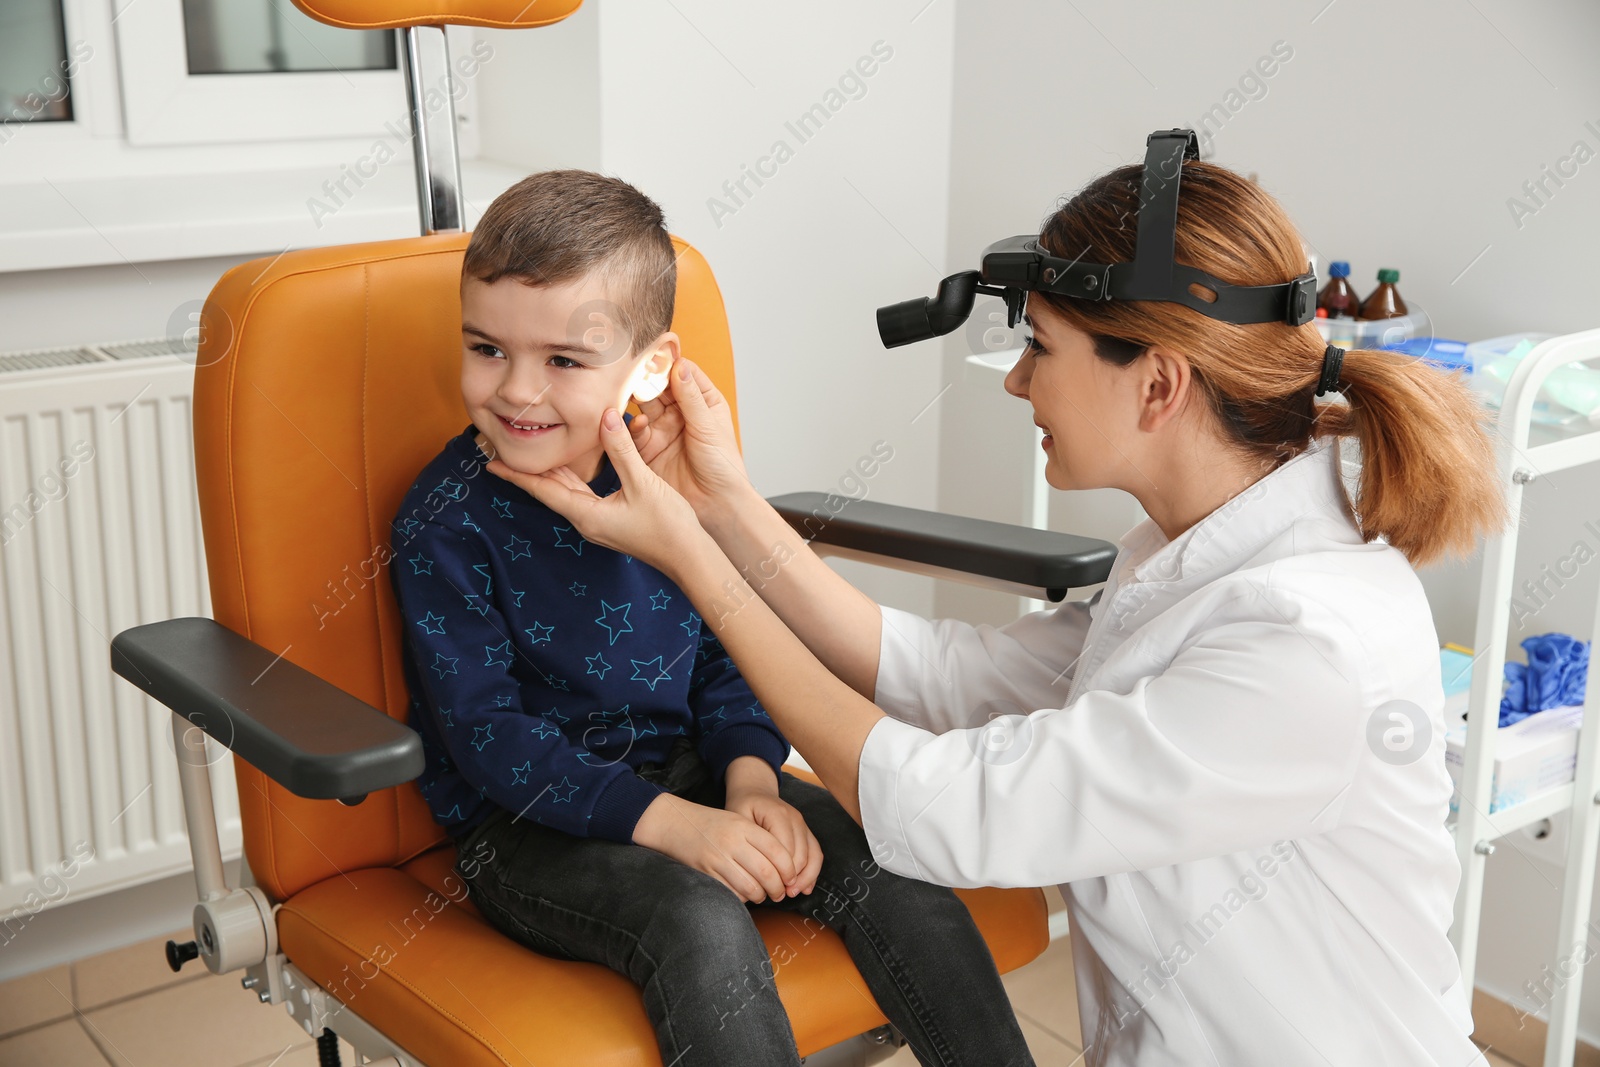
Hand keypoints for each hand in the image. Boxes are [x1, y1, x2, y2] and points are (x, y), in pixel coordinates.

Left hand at [485, 407, 703, 573]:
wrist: (689, 557)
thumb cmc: (668, 526)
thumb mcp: (643, 483)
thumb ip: (622, 449)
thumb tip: (605, 416)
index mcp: (587, 514)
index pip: (543, 490)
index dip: (517, 475)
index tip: (491, 463)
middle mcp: (587, 521)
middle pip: (551, 490)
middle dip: (529, 471)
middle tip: (506, 451)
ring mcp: (599, 523)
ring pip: (568, 492)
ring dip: (551, 473)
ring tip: (533, 454)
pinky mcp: (612, 521)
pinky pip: (584, 496)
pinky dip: (574, 478)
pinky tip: (575, 466)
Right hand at [627, 357, 753, 524]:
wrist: (716, 505)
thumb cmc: (723, 467)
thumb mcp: (708, 427)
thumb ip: (691, 398)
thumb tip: (679, 366)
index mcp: (703, 402)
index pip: (682, 374)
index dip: (669, 363)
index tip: (653, 352)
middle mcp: (681, 414)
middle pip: (659, 388)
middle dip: (646, 379)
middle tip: (632, 370)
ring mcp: (663, 431)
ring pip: (643, 407)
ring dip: (635, 399)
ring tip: (628, 393)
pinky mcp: (648, 450)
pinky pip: (634, 433)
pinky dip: (632, 427)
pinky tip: (634, 424)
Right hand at [632, 793, 798, 902]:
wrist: (676, 824)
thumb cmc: (712, 825)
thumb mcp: (738, 821)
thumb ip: (760, 839)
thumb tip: (786, 867)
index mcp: (744, 827)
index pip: (778, 851)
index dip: (789, 869)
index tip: (791, 878)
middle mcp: (732, 842)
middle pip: (767, 872)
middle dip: (778, 888)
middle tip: (780, 892)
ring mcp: (718, 859)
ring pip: (751, 887)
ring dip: (761, 896)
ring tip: (763, 895)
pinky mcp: (706, 874)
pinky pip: (732, 893)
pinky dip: (742, 899)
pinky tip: (744, 895)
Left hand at [724, 792, 821, 897]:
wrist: (755, 791)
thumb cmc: (743, 806)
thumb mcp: (737, 819)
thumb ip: (745, 840)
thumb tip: (750, 870)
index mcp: (777, 814)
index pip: (784, 849)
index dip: (779, 872)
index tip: (770, 887)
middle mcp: (795, 818)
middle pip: (800, 854)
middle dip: (791, 878)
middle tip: (778, 895)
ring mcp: (803, 824)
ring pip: (812, 855)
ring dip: (805, 877)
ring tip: (791, 893)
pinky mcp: (806, 830)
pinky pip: (816, 852)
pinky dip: (813, 871)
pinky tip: (805, 887)